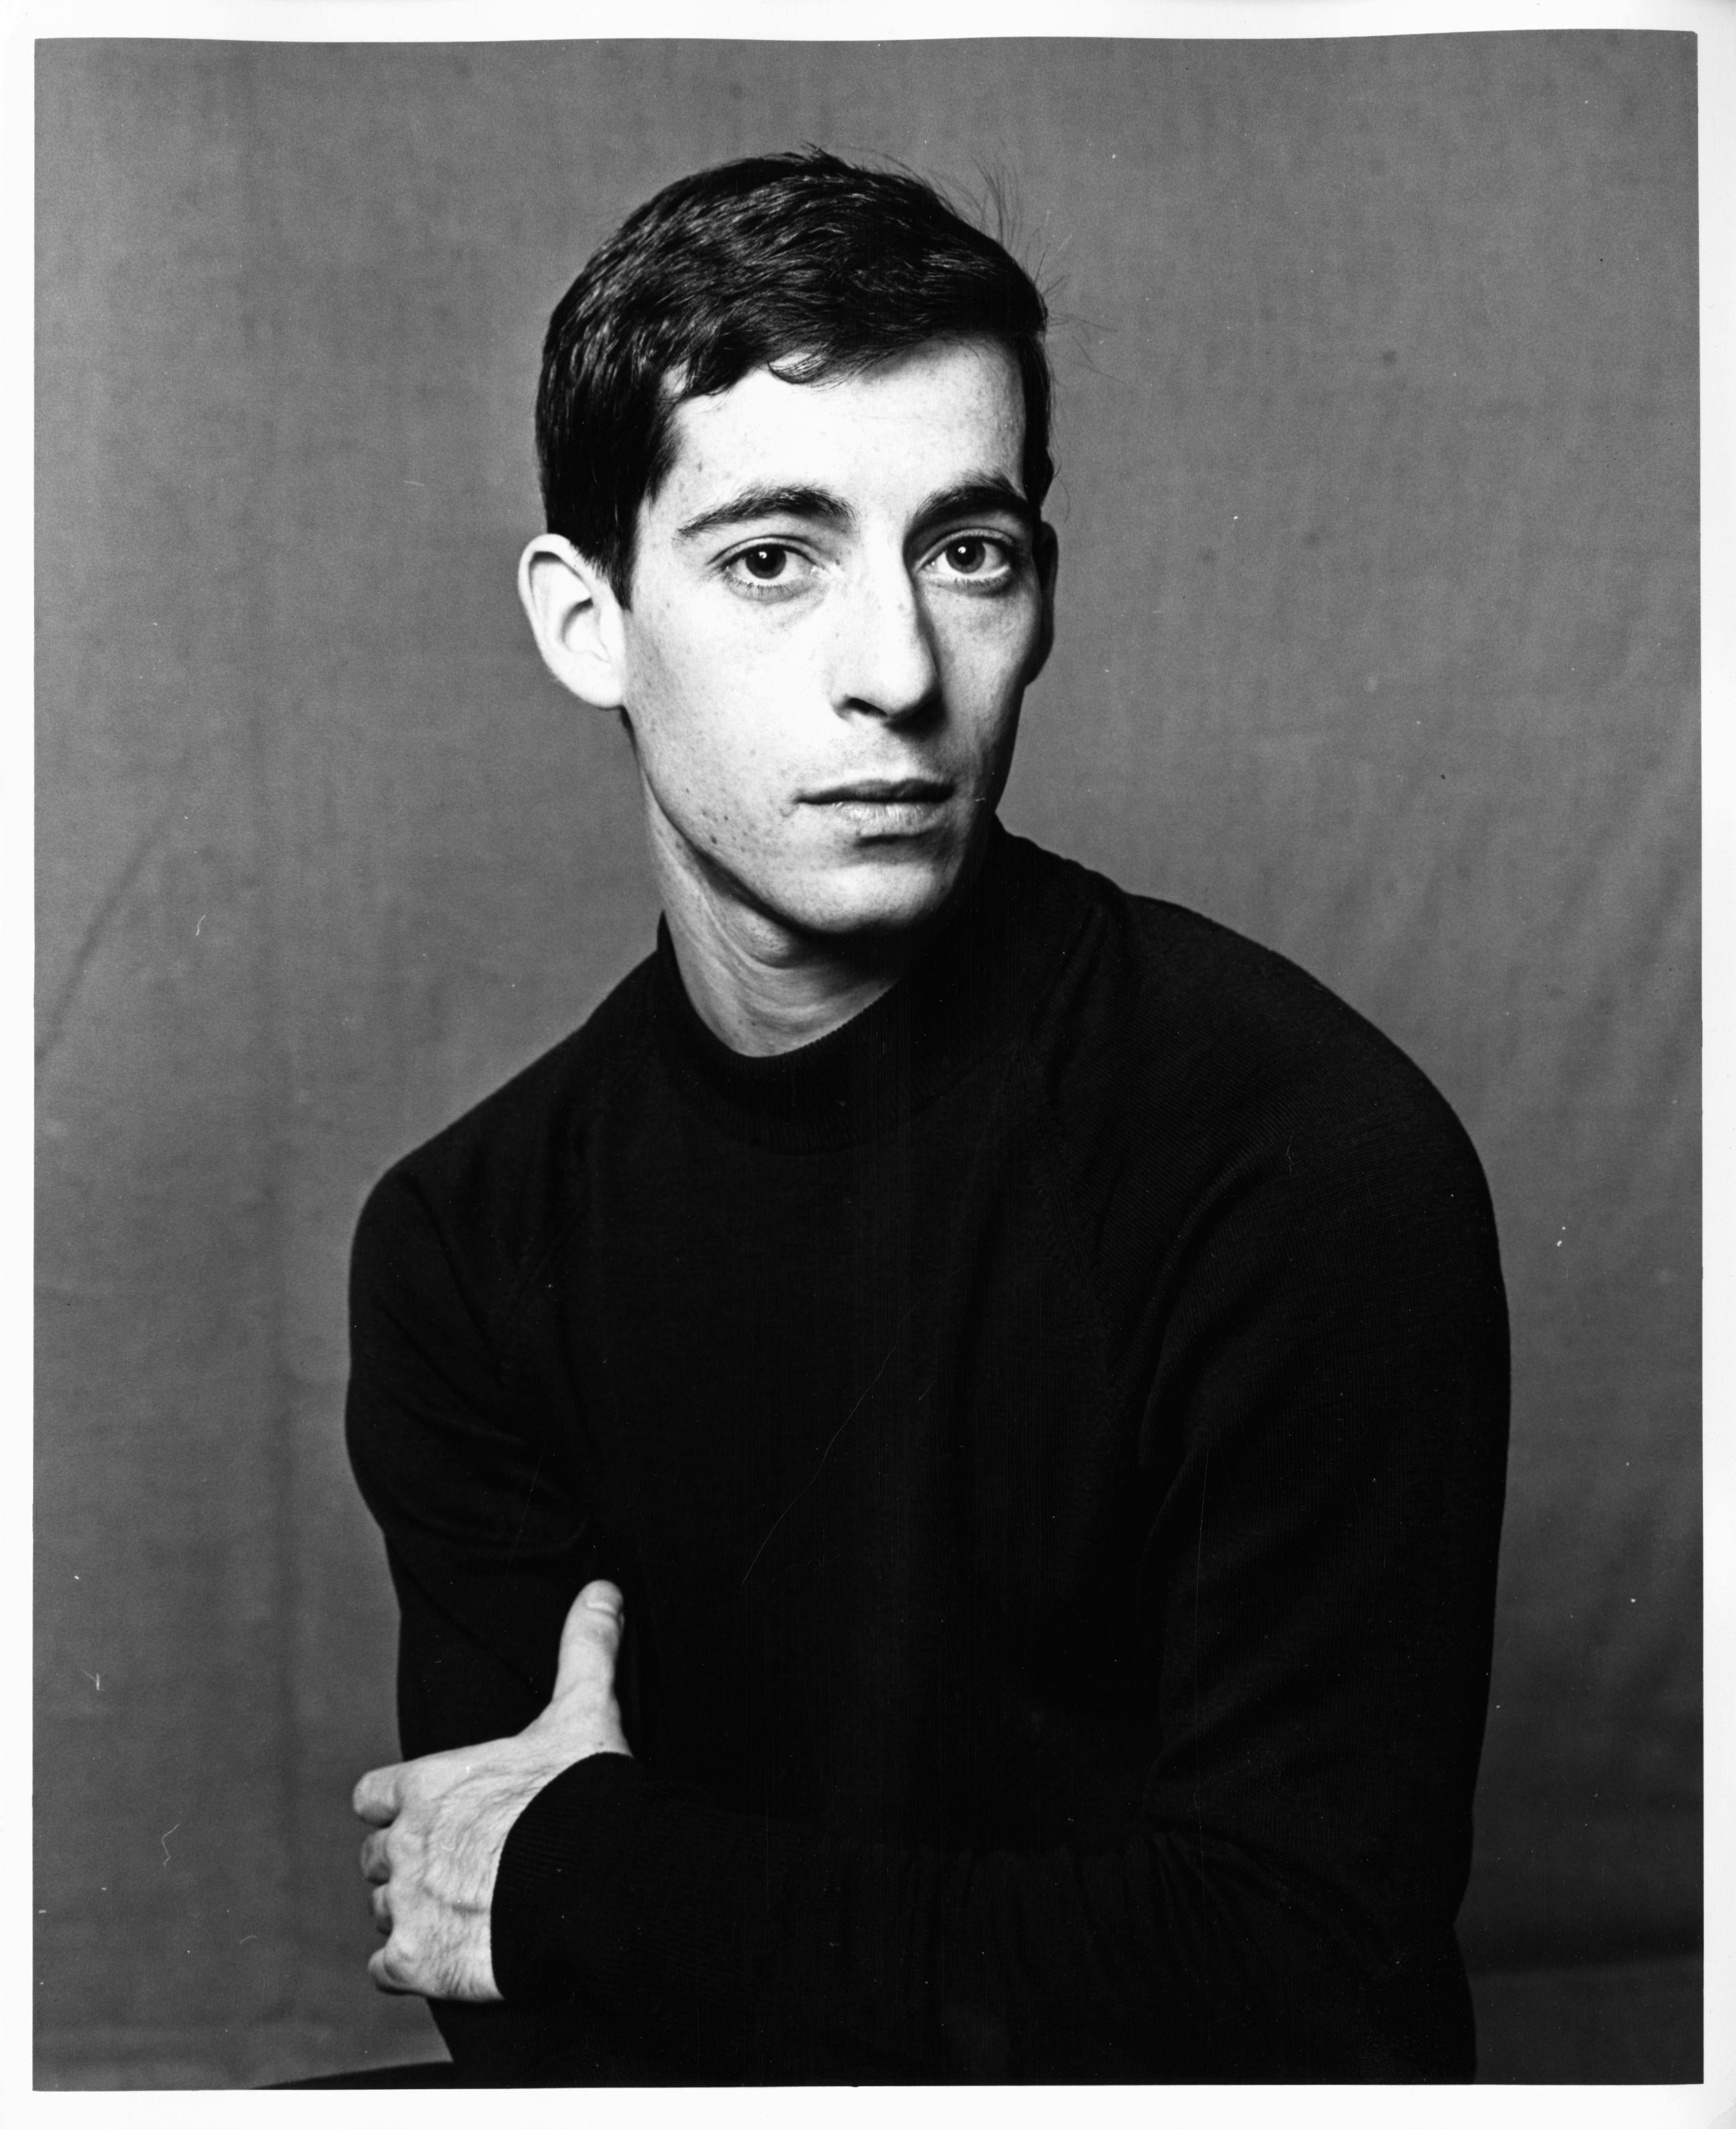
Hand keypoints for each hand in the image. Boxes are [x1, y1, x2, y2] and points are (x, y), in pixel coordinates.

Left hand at [352, 1578, 629, 2000]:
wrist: (590, 1883)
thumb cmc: (581, 1795)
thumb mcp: (584, 1710)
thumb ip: (585, 1646)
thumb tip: (604, 1589)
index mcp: (427, 1784)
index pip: (373, 1795)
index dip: (396, 1804)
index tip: (426, 1812)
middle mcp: (404, 1842)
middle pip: (376, 1856)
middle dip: (406, 1860)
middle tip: (454, 1866)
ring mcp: (406, 1904)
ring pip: (382, 1911)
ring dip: (410, 1912)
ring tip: (459, 1911)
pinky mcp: (417, 1962)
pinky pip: (384, 1971)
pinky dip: (408, 1966)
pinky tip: (446, 1956)